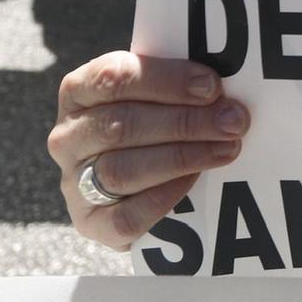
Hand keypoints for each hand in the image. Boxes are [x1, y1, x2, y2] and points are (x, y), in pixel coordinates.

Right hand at [49, 52, 248, 250]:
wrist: (133, 179)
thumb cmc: (150, 118)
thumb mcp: (152, 92)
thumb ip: (174, 84)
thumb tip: (222, 87)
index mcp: (79, 91)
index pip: (113, 78)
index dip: (166, 80)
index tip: (212, 86)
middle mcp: (68, 136)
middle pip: (121, 125)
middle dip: (185, 122)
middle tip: (233, 121)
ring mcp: (73, 182)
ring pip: (122, 170)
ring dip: (182, 157)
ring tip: (226, 149)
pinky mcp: (90, 223)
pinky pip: (125, 217)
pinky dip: (164, 197)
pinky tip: (194, 180)